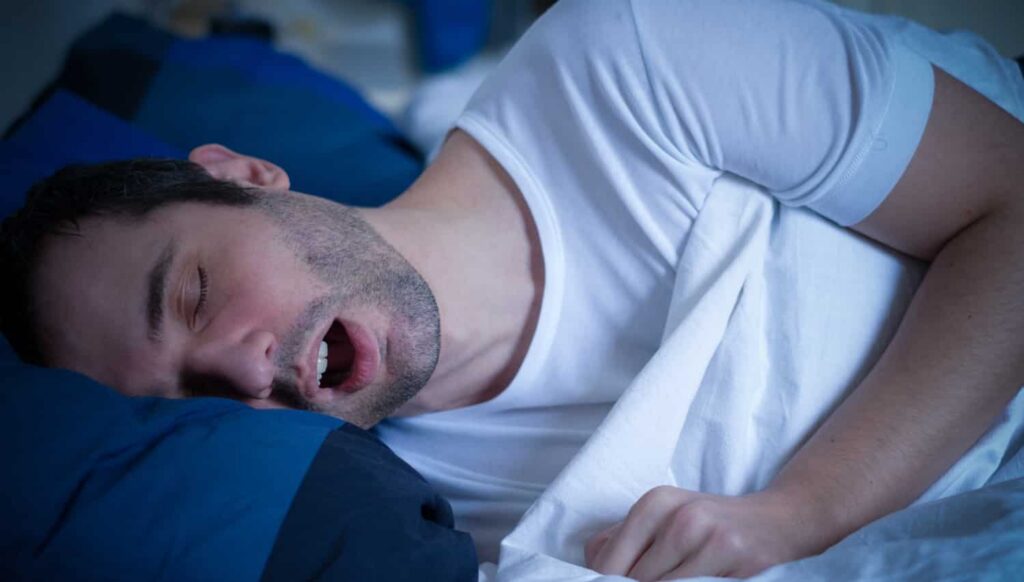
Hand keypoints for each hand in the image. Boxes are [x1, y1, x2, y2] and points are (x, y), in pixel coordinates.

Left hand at [584, 486, 827, 579]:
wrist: (778, 518)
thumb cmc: (711, 522)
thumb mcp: (666, 516)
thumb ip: (624, 537)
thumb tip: (591, 564)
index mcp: (654, 503)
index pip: (610, 560)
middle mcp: (677, 516)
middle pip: (634, 578)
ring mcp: (706, 537)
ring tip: (674, 579)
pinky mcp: (732, 557)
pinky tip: (692, 581)